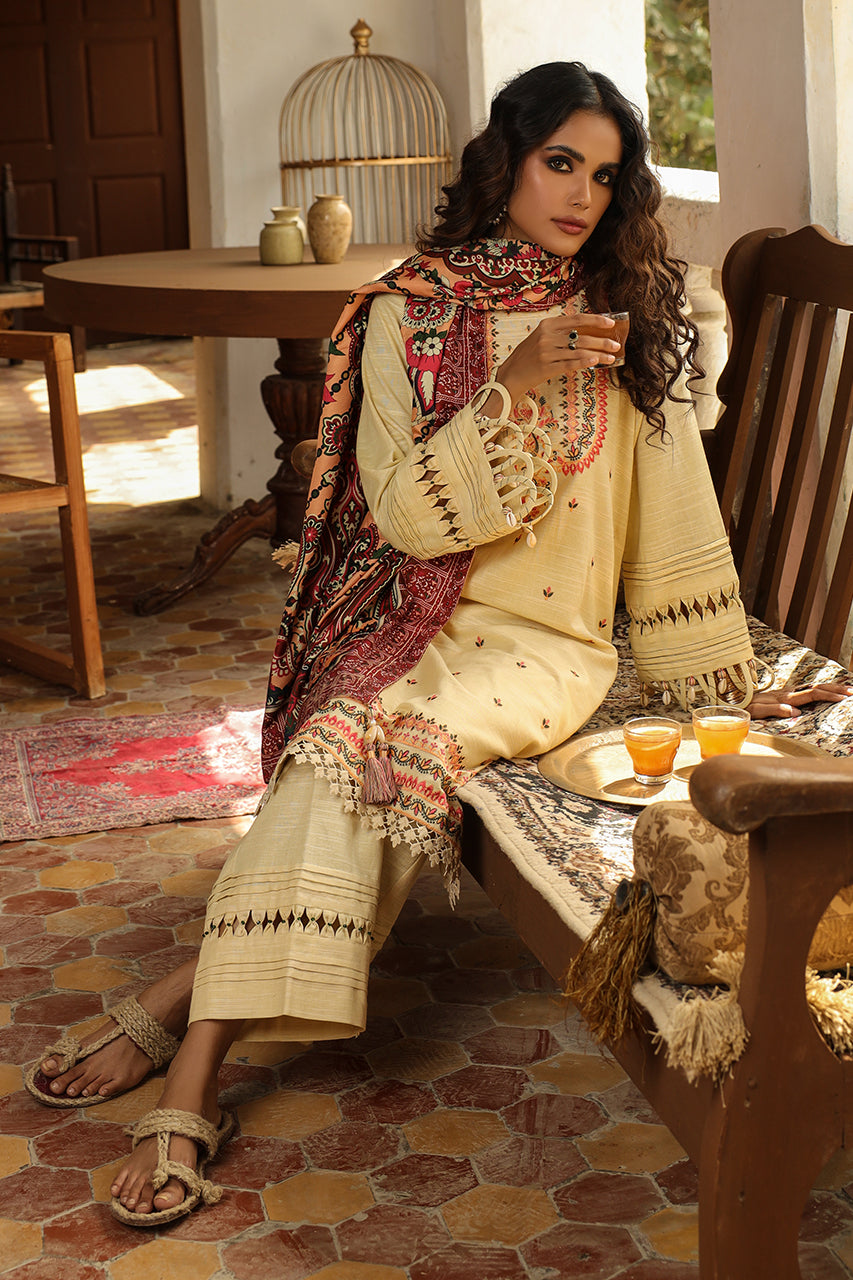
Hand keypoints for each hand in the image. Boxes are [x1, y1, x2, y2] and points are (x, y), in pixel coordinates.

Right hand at [481, 314, 620, 416]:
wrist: (509, 376)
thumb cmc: (527, 357)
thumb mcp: (540, 338)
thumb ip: (560, 333)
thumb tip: (588, 333)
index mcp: (546, 325)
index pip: (577, 319)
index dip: (596, 320)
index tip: (611, 323)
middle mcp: (547, 337)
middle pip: (582, 336)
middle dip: (602, 341)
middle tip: (616, 344)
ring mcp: (547, 352)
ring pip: (579, 351)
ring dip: (599, 354)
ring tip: (612, 357)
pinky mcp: (547, 368)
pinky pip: (571, 364)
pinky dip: (585, 362)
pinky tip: (597, 362)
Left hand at [747, 682, 852, 718]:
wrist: (734, 699)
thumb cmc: (744, 707)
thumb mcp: (756, 710)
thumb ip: (774, 709)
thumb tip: (796, 712)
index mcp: (785, 697)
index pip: (811, 694)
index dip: (827, 695)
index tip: (842, 698)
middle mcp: (788, 692)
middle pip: (816, 687)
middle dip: (835, 688)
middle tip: (851, 691)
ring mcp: (788, 692)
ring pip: (813, 687)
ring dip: (830, 687)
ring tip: (846, 689)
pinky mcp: (786, 694)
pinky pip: (807, 690)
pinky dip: (821, 690)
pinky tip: (826, 691)